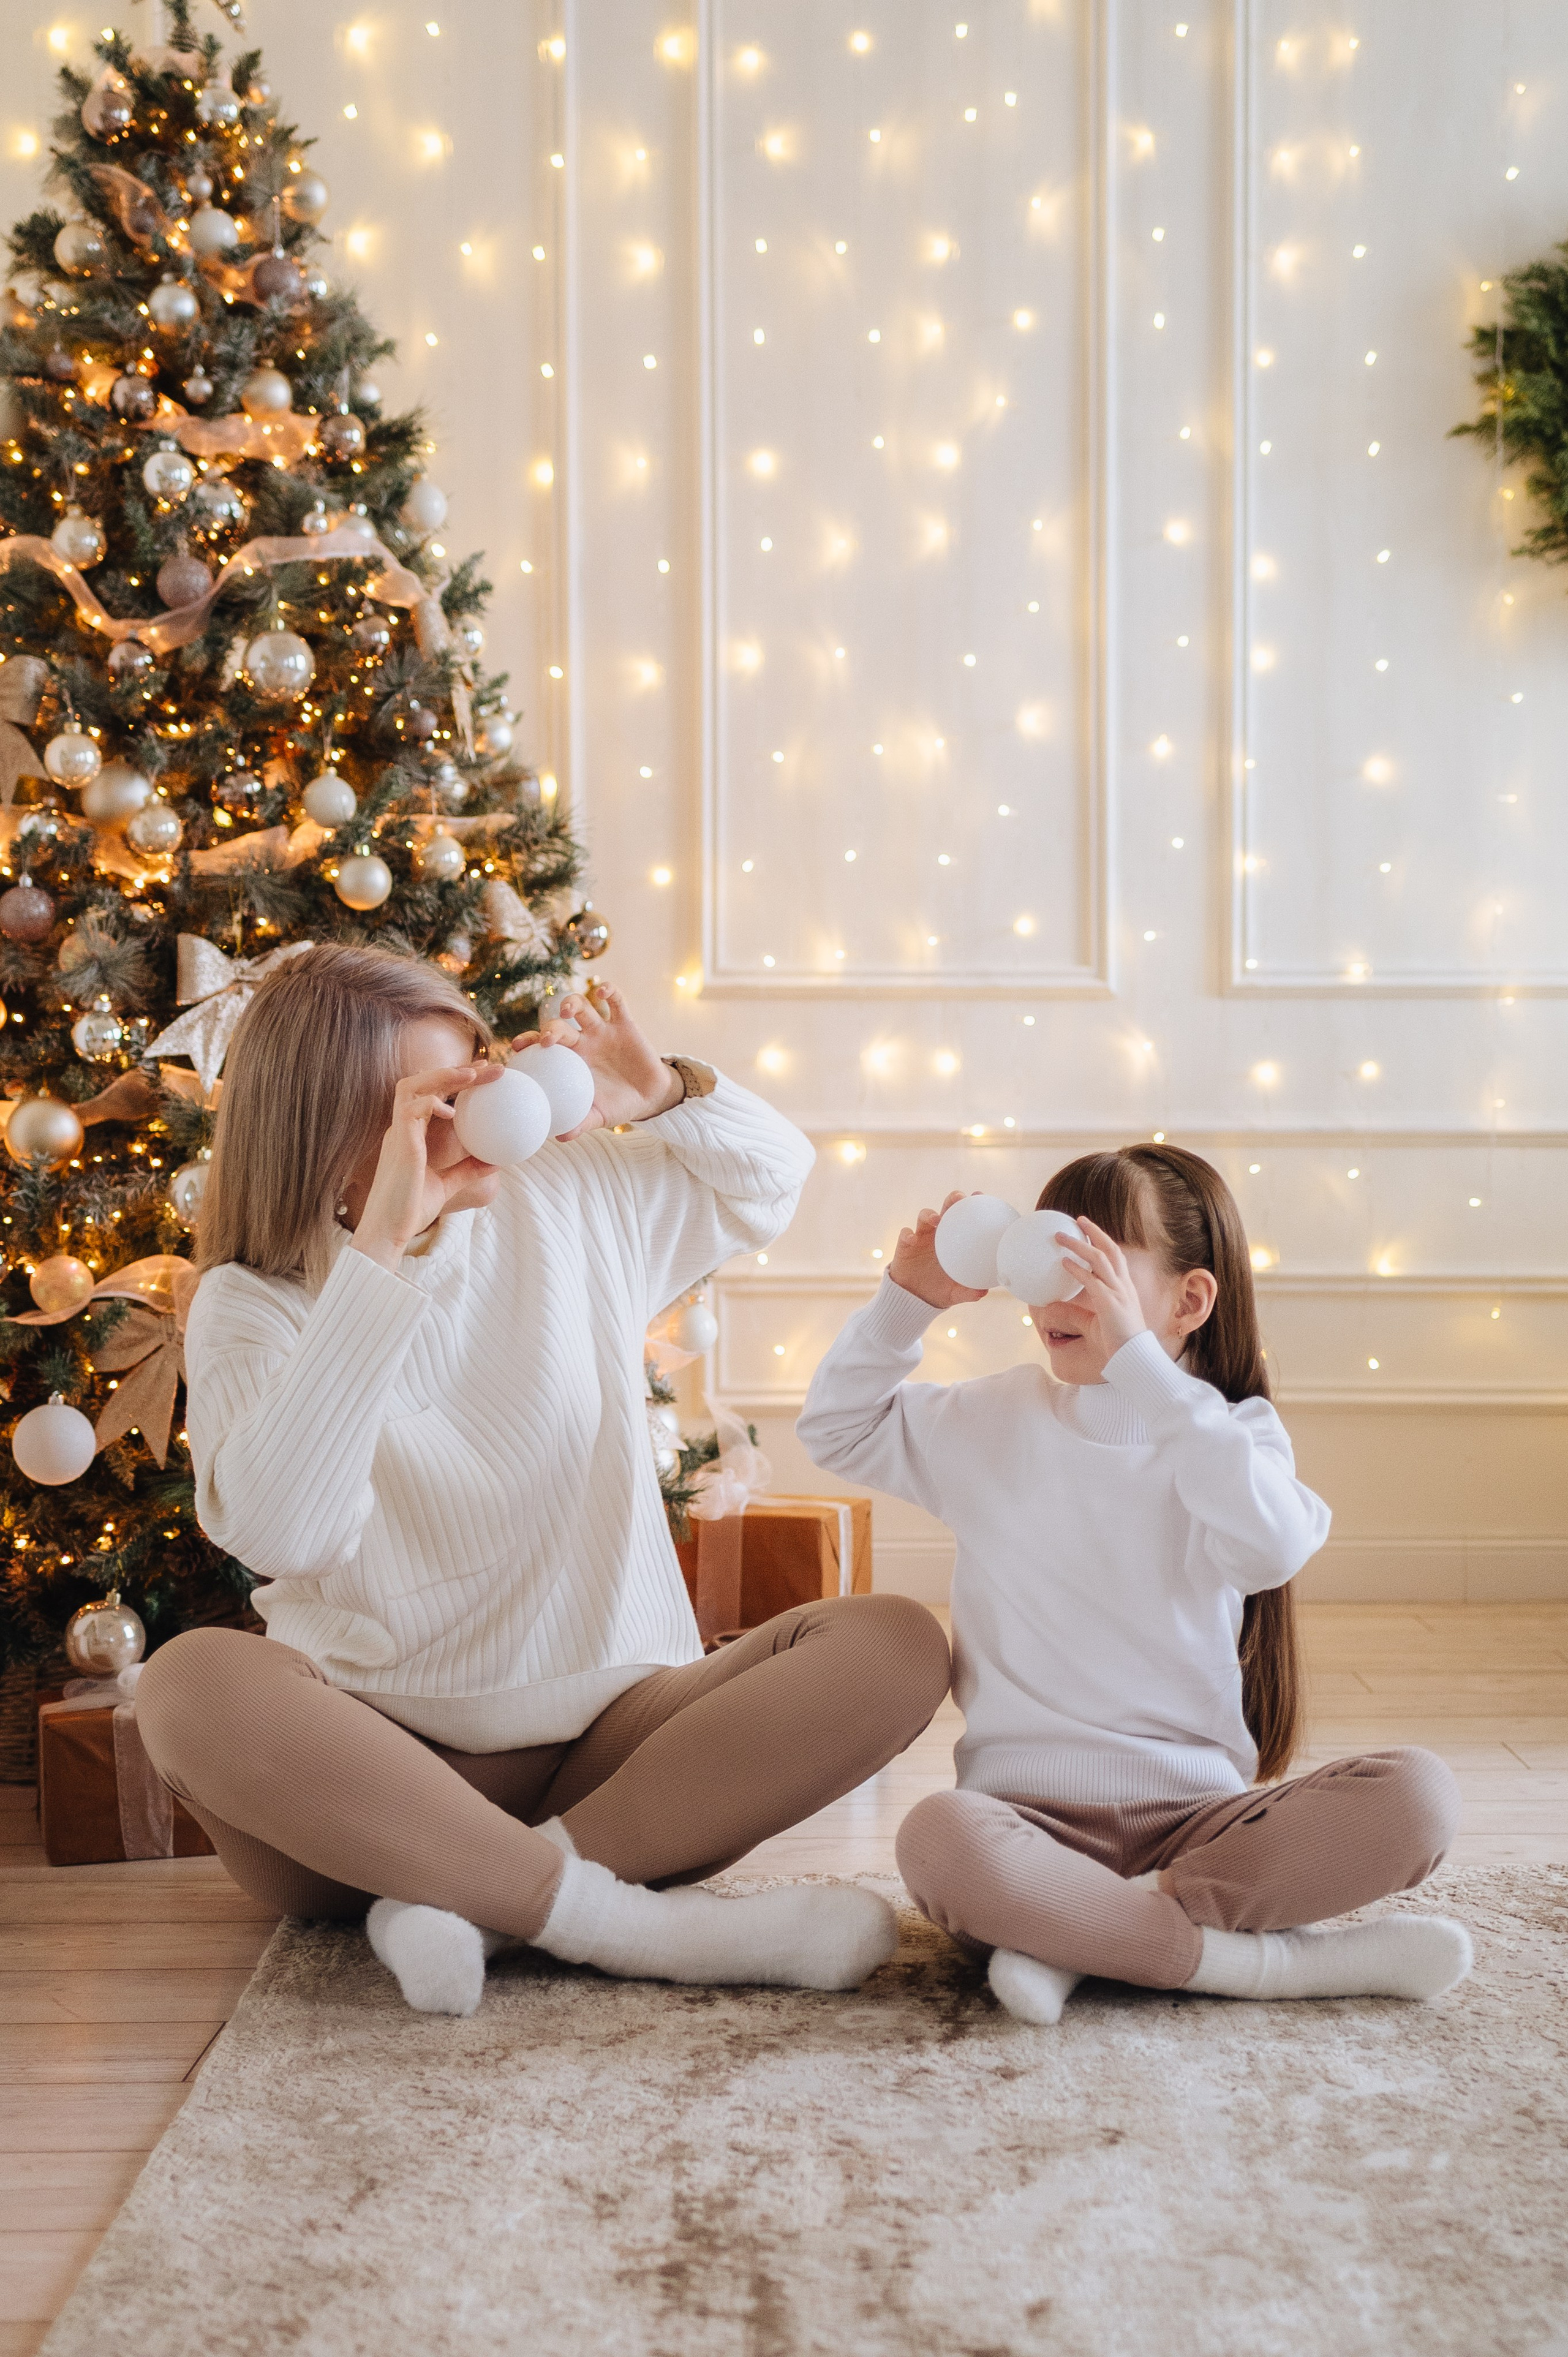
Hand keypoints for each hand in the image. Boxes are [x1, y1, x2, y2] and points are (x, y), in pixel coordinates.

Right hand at [349, 1060, 501, 1271]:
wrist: (387, 1232)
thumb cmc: (409, 1210)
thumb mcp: (446, 1185)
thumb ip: (467, 1170)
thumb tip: (495, 1161)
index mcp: (410, 1134)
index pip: (431, 1094)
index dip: (455, 1080)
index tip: (484, 1074)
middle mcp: (401, 1128)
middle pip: (422, 1081)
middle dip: (456, 1070)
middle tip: (492, 1068)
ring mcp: (398, 1134)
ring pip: (411, 1086)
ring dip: (442, 1076)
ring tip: (473, 1075)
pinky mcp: (400, 1145)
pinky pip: (411, 1110)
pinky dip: (431, 1103)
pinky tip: (452, 1112)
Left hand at [510, 983, 681, 1135]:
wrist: (650, 1097)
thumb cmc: (618, 1106)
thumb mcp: (600, 1117)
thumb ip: (581, 1124)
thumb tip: (560, 1137)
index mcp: (569, 1061)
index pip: (541, 1046)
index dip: (528, 1042)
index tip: (517, 1047)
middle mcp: (582, 1041)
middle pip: (559, 1026)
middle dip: (549, 1029)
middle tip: (546, 1042)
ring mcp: (602, 1030)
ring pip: (582, 1006)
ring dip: (572, 1003)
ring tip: (567, 1011)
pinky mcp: (624, 1023)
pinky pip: (616, 1001)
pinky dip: (608, 991)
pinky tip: (601, 991)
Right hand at [889, 1192, 988, 1310]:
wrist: (914, 1299)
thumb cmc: (939, 1290)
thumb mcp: (956, 1292)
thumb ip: (969, 1292)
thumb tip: (983, 1292)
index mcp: (955, 1239)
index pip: (965, 1217)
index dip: (972, 1204)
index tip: (979, 1195)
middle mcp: (939, 1234)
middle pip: (946, 1210)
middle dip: (953, 1199)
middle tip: (960, 1198)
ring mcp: (921, 1237)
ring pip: (924, 1216)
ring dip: (929, 1214)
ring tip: (935, 1220)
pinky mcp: (905, 1246)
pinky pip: (905, 1235)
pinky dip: (907, 1234)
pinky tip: (912, 1239)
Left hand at [1058, 1217, 1147, 1371]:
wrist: (1133, 1357)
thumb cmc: (1118, 1341)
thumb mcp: (1102, 1318)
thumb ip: (1089, 1307)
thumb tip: (1065, 1303)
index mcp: (1125, 1288)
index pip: (1116, 1256)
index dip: (1103, 1241)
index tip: (1089, 1230)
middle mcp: (1124, 1285)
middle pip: (1110, 1249)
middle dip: (1095, 1232)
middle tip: (1079, 1219)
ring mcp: (1118, 1292)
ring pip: (1099, 1259)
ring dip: (1079, 1245)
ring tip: (1060, 1237)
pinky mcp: (1109, 1303)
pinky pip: (1091, 1280)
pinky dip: (1077, 1269)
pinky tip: (1064, 1263)